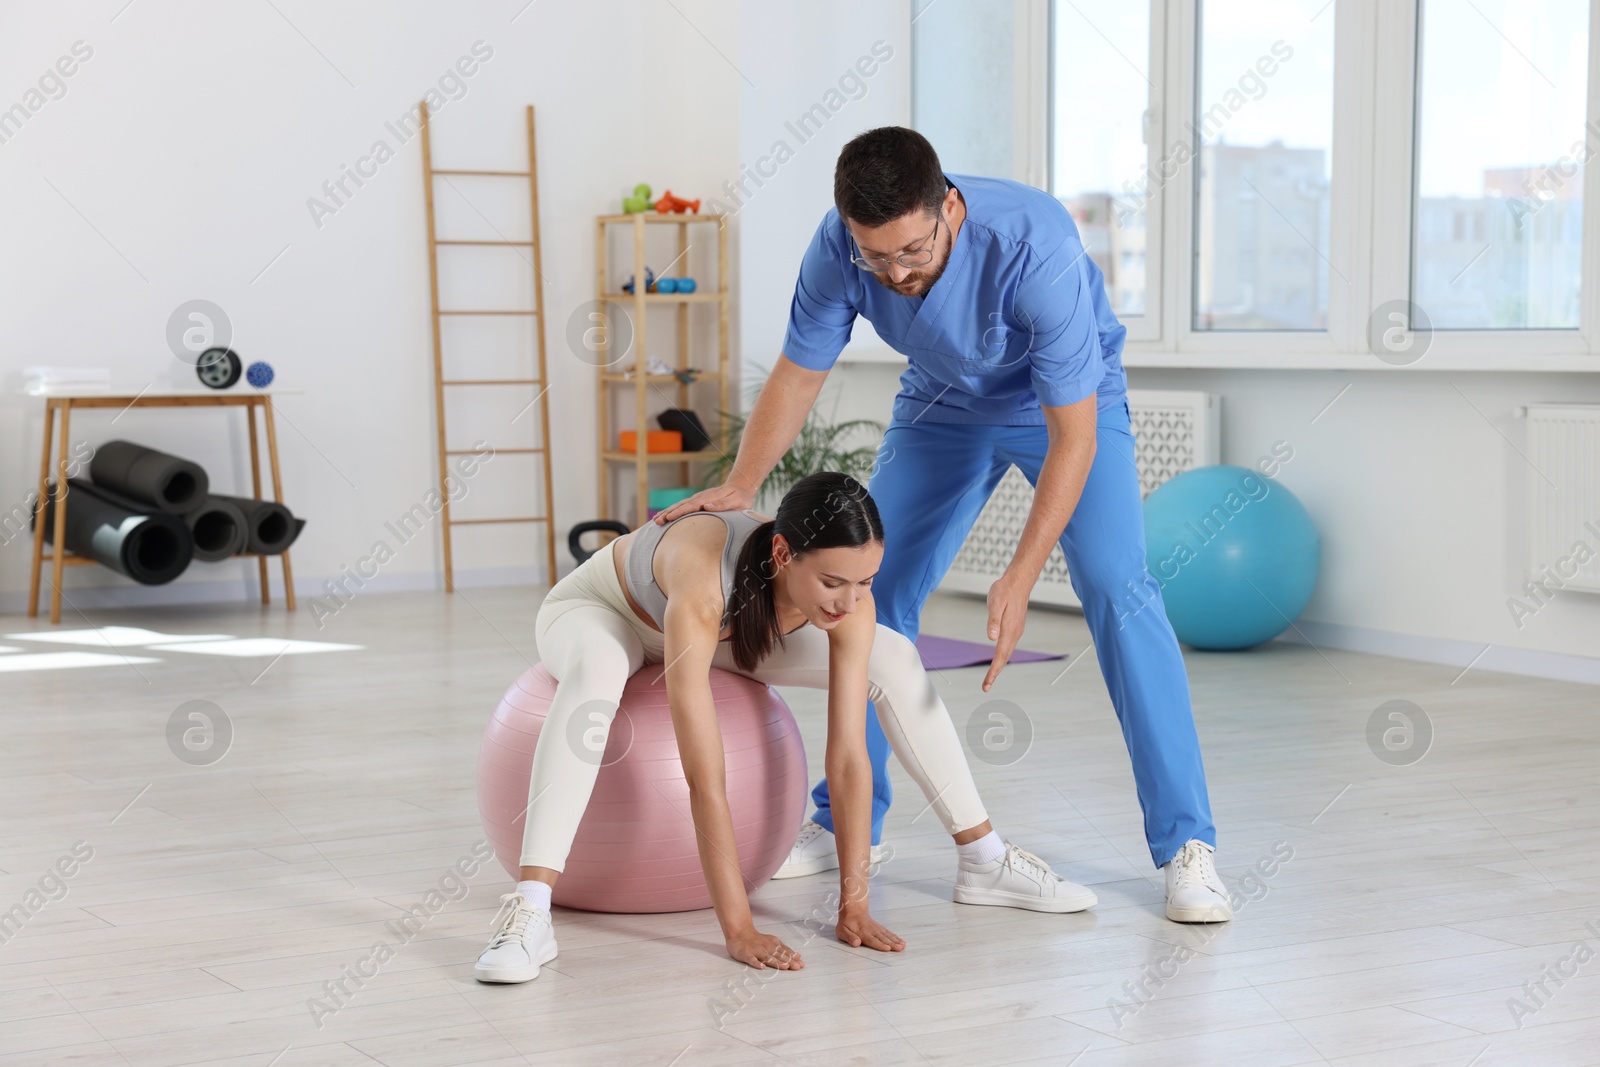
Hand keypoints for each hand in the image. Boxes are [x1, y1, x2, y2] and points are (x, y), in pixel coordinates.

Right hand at [653, 482, 755, 524]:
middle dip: (668, 513)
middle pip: (681, 505)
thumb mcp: (736, 501)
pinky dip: (673, 511)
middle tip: (656, 521)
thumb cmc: (740, 497)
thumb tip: (706, 506)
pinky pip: (683, 506)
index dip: (679, 512)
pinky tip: (666, 516)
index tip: (668, 518)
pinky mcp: (698, 501)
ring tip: (656, 520)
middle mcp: (700, 498)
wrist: (741, 486)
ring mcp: (698, 499)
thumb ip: (722, 504)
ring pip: (680, 505)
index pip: (690, 506)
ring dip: (668, 512)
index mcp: (707, 499)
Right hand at [725, 929, 803, 969]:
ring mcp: (756, 951)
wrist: (739, 932)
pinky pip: (751, 959)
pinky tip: (761, 967)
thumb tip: (799, 956)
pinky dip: (756, 963)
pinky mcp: (746, 954)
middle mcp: (766, 948)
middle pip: (778, 956)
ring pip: (767, 957)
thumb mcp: (773, 942)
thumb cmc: (758, 940)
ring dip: (776, 962)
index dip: (793, 958)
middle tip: (797, 967)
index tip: (801, 964)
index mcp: (773, 945)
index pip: (785, 952)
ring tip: (784, 967)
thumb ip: (784, 950)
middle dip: (788, 961)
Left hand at [836, 907, 904, 952]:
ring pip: (887, 935)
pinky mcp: (880, 928)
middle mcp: (872, 931)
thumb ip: (850, 938)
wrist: (853, 909)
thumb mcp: (842, 931)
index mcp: (863, 933)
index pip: (872, 940)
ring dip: (896, 941)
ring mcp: (877, 929)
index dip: (880, 945)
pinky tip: (901, 941)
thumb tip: (856, 943)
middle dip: (892, 944)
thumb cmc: (846, 923)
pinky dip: (895, 937)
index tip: (888, 948)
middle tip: (900, 948)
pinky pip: (888, 933)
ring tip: (903, 946)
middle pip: (883, 938)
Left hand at [984, 570, 1031, 691]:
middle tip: (986, 687)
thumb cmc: (1005, 590)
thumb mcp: (995, 602)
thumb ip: (993, 620)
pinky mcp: (1015, 627)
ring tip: (990, 677)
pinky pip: (1008, 646)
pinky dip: (1002, 656)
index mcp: (1009, 630)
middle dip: (995, 673)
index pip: (1000, 655)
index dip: (993, 671)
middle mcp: (1014, 633)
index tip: (987, 684)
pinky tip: (998, 658)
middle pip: (1004, 658)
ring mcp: (1016, 631)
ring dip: (999, 666)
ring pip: (1007, 653)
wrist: (1018, 582)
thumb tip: (991, 637)